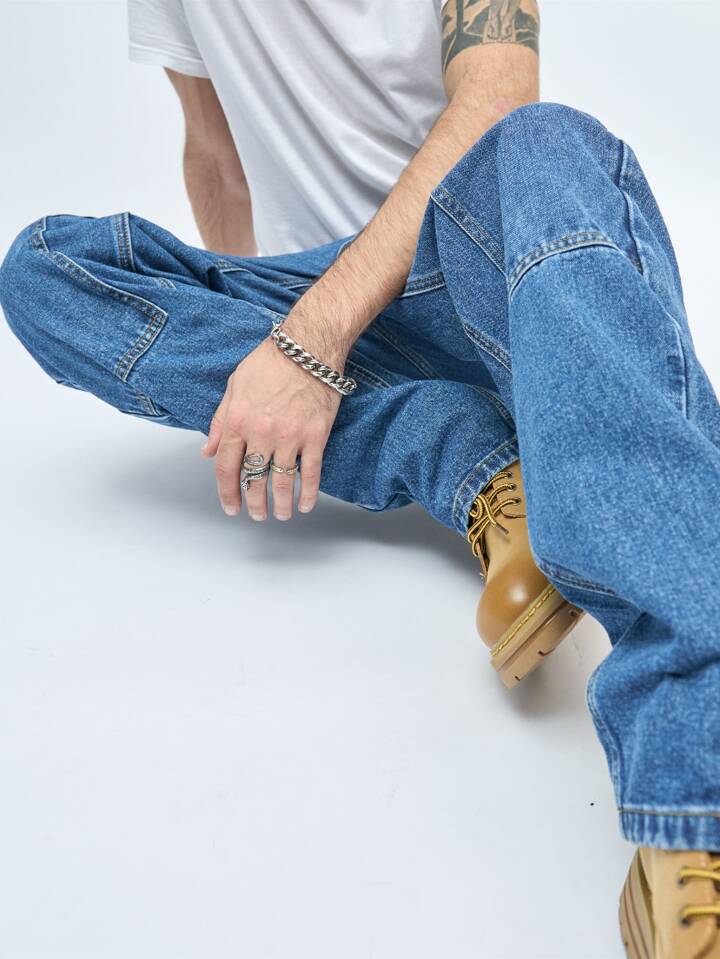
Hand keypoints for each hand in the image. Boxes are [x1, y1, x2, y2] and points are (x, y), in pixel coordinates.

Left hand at [202, 330, 342, 520]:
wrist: (308, 346)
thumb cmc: (270, 361)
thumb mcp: (234, 386)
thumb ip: (220, 421)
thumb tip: (208, 450)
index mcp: (238, 421)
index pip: (226, 467)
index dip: (227, 492)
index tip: (230, 506)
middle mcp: (261, 433)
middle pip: (253, 479)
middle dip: (253, 503)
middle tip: (256, 514)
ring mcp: (289, 436)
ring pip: (282, 482)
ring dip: (280, 504)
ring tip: (280, 514)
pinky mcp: (315, 435)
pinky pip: (311, 472)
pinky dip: (308, 493)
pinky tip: (305, 504)